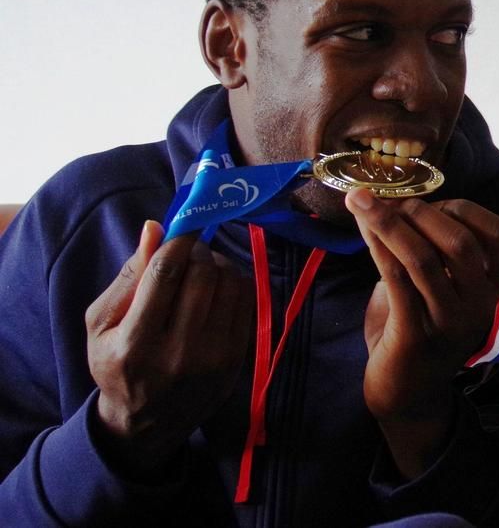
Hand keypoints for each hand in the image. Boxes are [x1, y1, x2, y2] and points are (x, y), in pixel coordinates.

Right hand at [85, 221, 253, 475]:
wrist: (147, 421)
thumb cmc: (117, 364)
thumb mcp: (102, 325)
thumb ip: (128, 276)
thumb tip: (155, 228)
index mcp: (136, 343)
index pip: (165, 274)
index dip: (178, 242)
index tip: (181, 229)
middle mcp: (179, 352)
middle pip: (202, 275)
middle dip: (197, 252)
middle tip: (188, 252)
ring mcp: (214, 357)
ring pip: (229, 284)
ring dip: (218, 265)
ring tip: (201, 269)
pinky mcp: (237, 358)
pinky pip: (246, 301)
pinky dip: (233, 283)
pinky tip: (216, 288)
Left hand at [346, 190, 498, 474]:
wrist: (407, 395)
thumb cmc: (419, 331)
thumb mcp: (438, 289)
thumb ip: (432, 251)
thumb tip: (398, 201)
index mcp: (493, 288)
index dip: (464, 208)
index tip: (429, 201)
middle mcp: (479, 304)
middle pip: (460, 242)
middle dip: (420, 211)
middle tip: (386, 200)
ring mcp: (450, 321)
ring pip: (424, 258)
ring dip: (389, 222)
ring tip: (362, 201)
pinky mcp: (416, 335)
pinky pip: (397, 279)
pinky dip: (378, 247)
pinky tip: (362, 230)